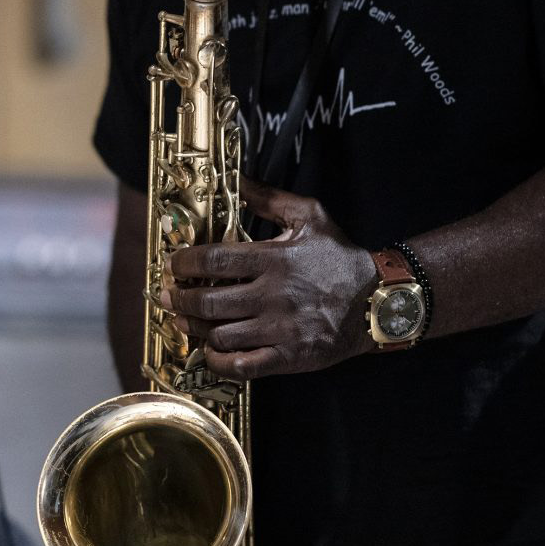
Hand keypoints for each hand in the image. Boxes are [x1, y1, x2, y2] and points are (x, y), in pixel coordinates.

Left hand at [160, 178, 373, 379]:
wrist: (378, 300)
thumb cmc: (339, 256)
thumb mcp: (309, 216)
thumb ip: (268, 198)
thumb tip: (235, 179)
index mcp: (275, 259)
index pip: (214, 261)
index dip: (184, 263)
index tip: (171, 264)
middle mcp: (274, 295)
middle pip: (209, 301)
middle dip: (179, 298)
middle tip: (166, 295)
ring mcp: (281, 329)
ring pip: (220, 334)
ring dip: (194, 328)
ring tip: (182, 319)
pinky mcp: (289, 357)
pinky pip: (242, 366)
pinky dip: (218, 362)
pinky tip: (209, 351)